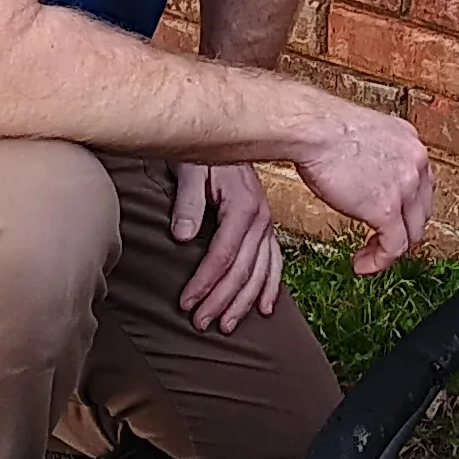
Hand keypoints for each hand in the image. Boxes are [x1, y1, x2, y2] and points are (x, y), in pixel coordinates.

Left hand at [172, 159, 286, 331]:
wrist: (231, 132)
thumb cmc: (205, 152)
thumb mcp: (191, 169)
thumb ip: (188, 203)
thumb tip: (183, 237)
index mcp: (243, 207)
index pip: (223, 256)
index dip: (204, 283)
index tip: (186, 303)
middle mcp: (261, 219)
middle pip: (242, 271)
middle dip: (221, 301)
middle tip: (201, 323)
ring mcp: (267, 224)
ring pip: (260, 273)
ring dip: (243, 302)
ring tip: (227, 326)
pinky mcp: (267, 227)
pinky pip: (275, 262)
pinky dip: (271, 287)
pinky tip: (265, 309)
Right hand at [291, 96, 435, 275]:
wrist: (312, 128)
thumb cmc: (321, 127)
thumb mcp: (362, 135)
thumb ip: (372, 155)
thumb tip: (361, 173)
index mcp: (409, 142)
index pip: (420, 184)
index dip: (405, 207)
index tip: (388, 218)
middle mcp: (415, 163)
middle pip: (421, 210)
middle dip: (402, 230)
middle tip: (379, 240)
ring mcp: (405, 187)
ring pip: (412, 232)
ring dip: (391, 249)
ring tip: (369, 257)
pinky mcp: (387, 210)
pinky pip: (394, 247)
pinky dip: (380, 262)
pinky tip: (364, 265)